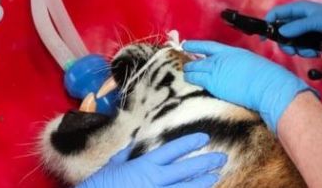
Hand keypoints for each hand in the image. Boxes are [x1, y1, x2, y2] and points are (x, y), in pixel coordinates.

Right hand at [78, 133, 225, 187]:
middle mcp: (155, 180)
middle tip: (221, 158)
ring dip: (202, 183)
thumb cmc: (100, 185)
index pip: (172, 150)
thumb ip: (127, 155)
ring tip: (215, 178)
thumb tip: (134, 144)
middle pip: (186, 170)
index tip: (204, 137)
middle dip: (205, 163)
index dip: (189, 143)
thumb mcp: (113, 165)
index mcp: (144, 165)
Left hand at [183, 40, 313, 132]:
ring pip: (194, 70)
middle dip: (190, 62)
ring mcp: (215, 71)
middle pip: (199, 59)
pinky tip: (189, 81)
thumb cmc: (265, 75)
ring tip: (185, 73)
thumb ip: (238, 64)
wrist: (266, 85)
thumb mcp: (250, 62)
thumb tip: (236, 69)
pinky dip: (192, 80)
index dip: (196, 45)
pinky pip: (197, 81)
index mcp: (230, 52)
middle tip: (184, 62)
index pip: (209, 46)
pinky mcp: (213, 84)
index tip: (186, 44)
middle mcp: (220, 59)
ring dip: (189, 72)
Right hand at [266, 1, 321, 56]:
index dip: (268, 23)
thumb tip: (280, 33)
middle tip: (294, 51)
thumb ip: (299, 27)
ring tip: (311, 51)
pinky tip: (317, 52)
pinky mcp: (313, 39)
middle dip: (287, 43)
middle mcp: (299, 19)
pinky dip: (307, 51)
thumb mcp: (316, 21)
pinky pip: (303, 47)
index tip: (264, 39)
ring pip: (292, 42)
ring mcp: (306, 30)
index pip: (276, 14)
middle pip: (282, 32)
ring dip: (299, 49)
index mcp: (298, 9)